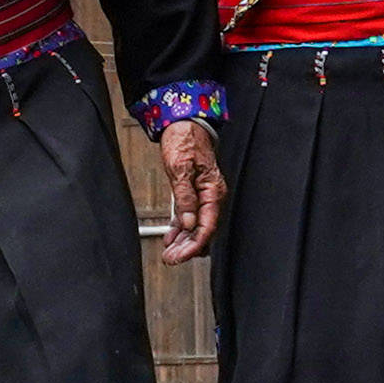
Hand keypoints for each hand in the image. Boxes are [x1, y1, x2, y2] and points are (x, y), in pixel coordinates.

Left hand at [158, 118, 225, 264]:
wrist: (183, 123)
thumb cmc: (185, 140)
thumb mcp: (180, 168)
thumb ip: (185, 197)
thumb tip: (188, 223)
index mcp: (213, 190)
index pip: (207, 226)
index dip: (194, 245)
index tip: (180, 256)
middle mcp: (212, 195)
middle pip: (202, 230)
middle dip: (187, 248)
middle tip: (171, 259)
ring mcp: (203, 195)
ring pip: (196, 226)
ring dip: (183, 242)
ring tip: (170, 253)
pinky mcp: (194, 192)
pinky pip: (189, 217)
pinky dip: (180, 229)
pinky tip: (172, 238)